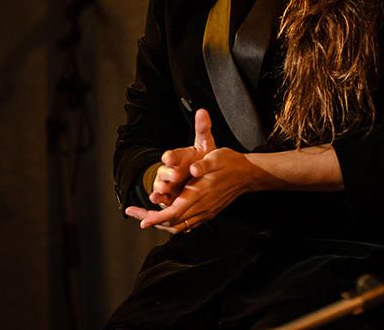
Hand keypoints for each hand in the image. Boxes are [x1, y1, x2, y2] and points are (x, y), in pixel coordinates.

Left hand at [125, 110, 265, 233]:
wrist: (248, 174)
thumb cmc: (230, 163)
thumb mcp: (216, 157)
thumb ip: (203, 164)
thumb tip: (192, 168)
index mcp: (200, 195)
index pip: (174, 213)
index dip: (156, 218)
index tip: (141, 220)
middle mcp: (202, 208)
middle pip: (172, 223)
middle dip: (152, 220)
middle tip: (134, 212)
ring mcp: (206, 213)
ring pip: (179, 226)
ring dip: (161, 222)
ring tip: (145, 214)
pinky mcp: (208, 212)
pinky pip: (187, 224)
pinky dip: (173, 221)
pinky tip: (166, 213)